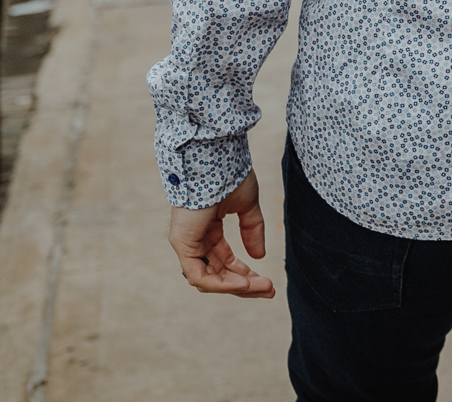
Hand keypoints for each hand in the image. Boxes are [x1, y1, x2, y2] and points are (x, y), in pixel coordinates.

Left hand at [167, 168, 274, 298]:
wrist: (214, 160)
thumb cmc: (229, 175)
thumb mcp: (247, 206)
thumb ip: (252, 230)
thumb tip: (259, 255)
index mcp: (208, 230)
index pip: (226, 261)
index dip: (246, 273)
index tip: (268, 283)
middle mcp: (195, 240)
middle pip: (219, 273)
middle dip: (245, 284)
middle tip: (269, 291)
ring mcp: (186, 243)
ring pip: (209, 279)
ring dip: (236, 287)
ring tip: (261, 287)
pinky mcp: (182, 244)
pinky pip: (199, 275)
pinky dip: (221, 283)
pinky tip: (243, 284)